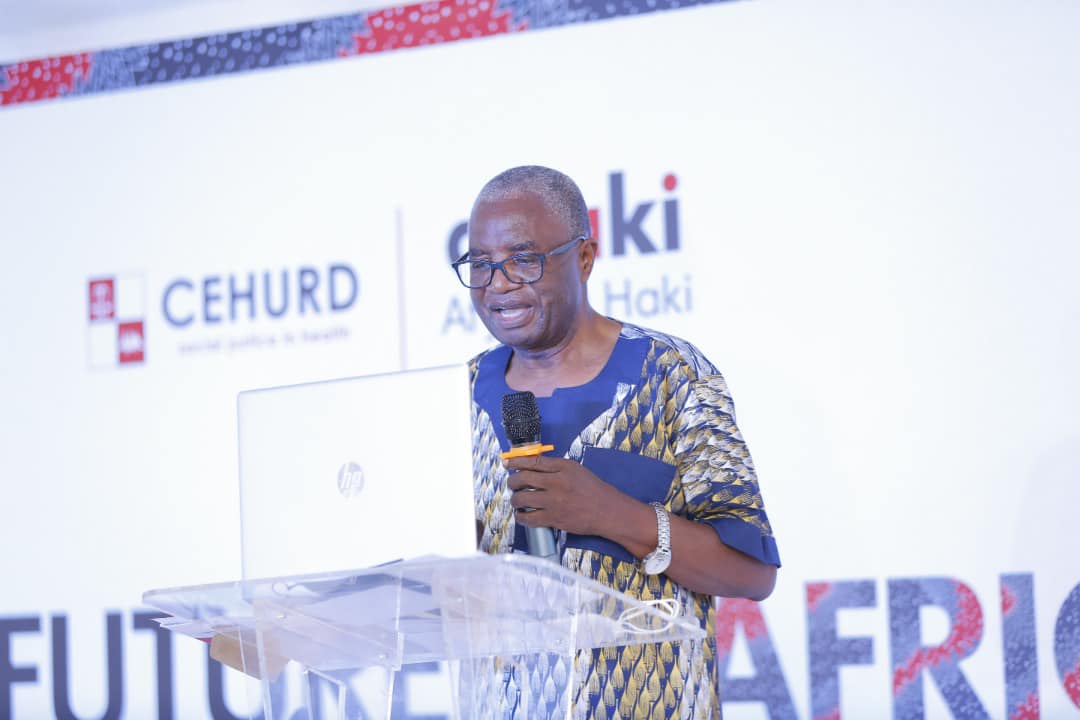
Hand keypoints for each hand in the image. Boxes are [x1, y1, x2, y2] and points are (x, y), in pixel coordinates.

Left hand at [504, 454, 622, 535]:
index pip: (533, 461)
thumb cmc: (593, 490)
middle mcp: (557, 483)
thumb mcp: (576, 470)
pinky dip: (521, 517)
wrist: (607, 511)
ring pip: (522, 498)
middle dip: (512, 482)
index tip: (508, 464)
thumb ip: (556, 467)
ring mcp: (554, 502)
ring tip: (516, 500)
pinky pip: (529, 518)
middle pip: (523, 479)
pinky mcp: (554, 519)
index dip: (516, 462)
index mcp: (563, 468)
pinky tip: (521, 515)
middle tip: (511, 484)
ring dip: (514, 500)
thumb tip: (532, 466)